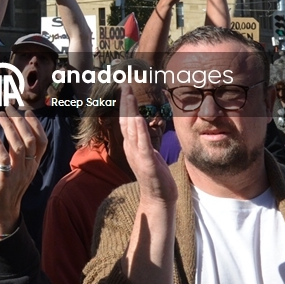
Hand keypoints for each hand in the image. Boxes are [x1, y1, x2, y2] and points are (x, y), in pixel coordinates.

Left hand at [0, 107, 47, 235]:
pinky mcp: (5, 180)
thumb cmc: (9, 187)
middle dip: (20, 120)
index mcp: (34, 164)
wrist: (3, 212)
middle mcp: (29, 168)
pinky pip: (4, 158)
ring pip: (19, 146)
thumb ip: (20, 151)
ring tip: (0, 114)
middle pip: (30, 139)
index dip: (36, 124)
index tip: (26, 110)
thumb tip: (17, 130)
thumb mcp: (20, 168)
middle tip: (9, 107)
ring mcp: (18, 174)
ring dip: (9, 127)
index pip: (42, 141)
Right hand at [119, 85, 176, 205]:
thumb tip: (142, 126)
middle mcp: (131, 148)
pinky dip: (139, 130)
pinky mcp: (146, 163)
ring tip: (129, 95)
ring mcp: (137, 156)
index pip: (126, 121)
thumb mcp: (149, 154)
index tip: (126, 89)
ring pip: (131, 129)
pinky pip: (142, 143)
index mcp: (132, 146)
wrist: (158, 199)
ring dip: (130, 111)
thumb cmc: (156, 177)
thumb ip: (144, 140)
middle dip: (125, 102)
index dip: (125, 105)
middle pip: (125, 121)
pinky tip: (138, 118)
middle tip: (125, 85)